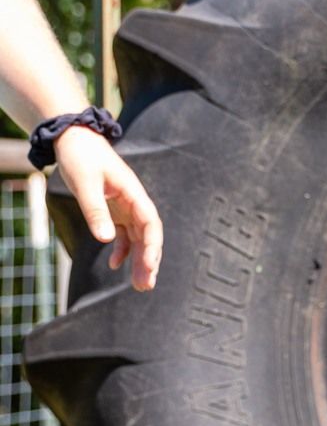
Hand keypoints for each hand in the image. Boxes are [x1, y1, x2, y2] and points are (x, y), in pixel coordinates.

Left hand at [52, 126, 162, 291]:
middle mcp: (134, 202)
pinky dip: (121, 250)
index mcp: (133, 193)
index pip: (151, 223)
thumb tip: (106, 240)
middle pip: (148, 235)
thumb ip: (95, 211)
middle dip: (149, 261)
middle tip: (146, 285)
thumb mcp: (85, 184)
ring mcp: (125, 207)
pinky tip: (113, 264)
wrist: (74, 140)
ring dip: (139, 260)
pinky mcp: (114, 211)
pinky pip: (123, 235)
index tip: (150, 265)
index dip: (153, 245)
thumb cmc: (81, 157)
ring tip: (139, 284)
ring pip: (138, 238)